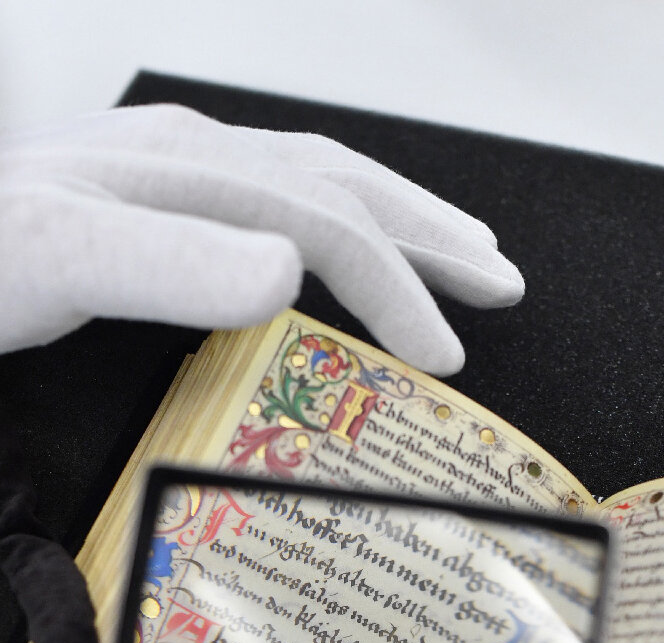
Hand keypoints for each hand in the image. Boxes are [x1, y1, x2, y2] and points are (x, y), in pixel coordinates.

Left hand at [0, 103, 522, 372]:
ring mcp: (166, 175)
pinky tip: (325, 256)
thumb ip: (169, 264)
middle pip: (339, 182)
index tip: (446, 360)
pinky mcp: (146, 204)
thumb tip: (291, 269)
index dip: (397, 286)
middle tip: (499, 285)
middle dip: (427, 235)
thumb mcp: (61, 254)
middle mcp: (188, 159)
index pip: (327, 219)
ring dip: (390, 219)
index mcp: (189, 168)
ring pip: (309, 182)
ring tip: (450, 253)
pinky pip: (267, 200)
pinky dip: (328, 228)